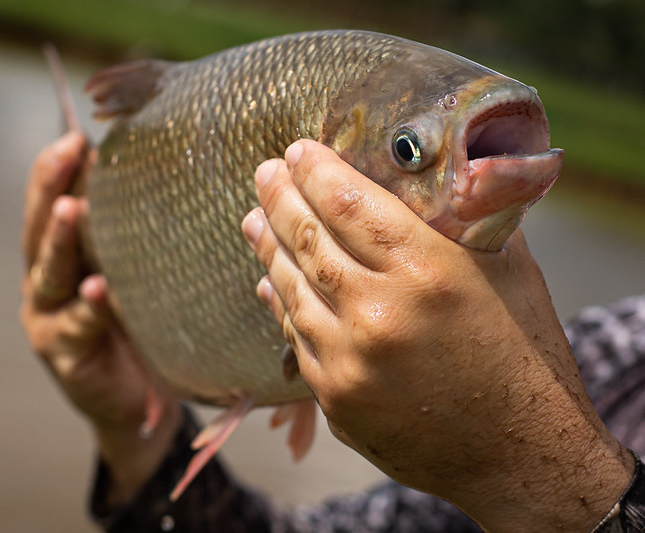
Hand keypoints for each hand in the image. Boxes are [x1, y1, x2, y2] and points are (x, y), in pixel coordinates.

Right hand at [20, 132, 180, 503]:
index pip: (51, 204)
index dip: (57, 170)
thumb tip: (170, 178)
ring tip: (72, 210)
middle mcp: (47, 283)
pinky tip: (98, 290)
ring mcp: (50, 319)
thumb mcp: (134, 277)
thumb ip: (132, 239)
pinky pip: (77, 327)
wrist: (139, 401)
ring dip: (61, 240)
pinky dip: (89, 308)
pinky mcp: (65, 355)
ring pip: (50, 273)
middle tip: (66, 151)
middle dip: (51, 188)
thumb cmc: (140, 328)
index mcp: (63, 257)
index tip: (77, 136)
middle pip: (40, 229)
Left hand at [242, 140, 633, 531]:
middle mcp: (379, 312)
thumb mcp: (510, 269)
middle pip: (308, 239)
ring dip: (267, 247)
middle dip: (279, 198)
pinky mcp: (335, 396)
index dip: (315, 171)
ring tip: (253, 219)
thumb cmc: (522, 353)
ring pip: (290, 286)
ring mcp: (349, 359)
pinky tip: (269, 280)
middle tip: (263, 172)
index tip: (297, 150)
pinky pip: (294, 336)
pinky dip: (278, 301)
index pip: (349, 202)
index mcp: (427, 270)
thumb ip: (465, 219)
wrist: (520, 454)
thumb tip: (428, 178)